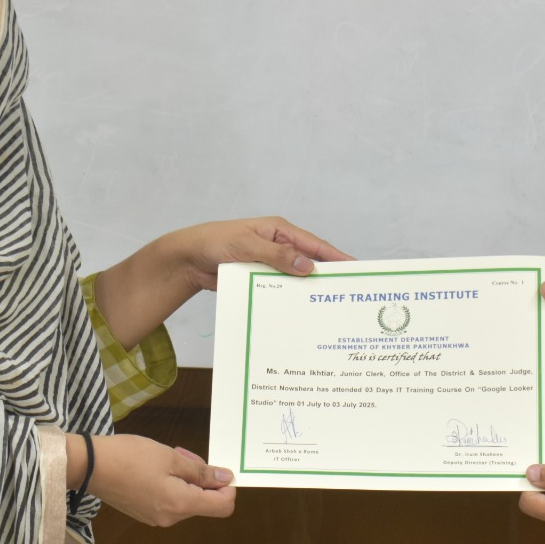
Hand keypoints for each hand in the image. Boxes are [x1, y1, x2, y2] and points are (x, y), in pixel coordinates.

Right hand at [83, 434, 236, 526]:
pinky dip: (172, 486)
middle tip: (185, 454)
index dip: (227, 487)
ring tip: (168, 457)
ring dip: (186, 480)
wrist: (89, 466)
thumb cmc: (131, 456)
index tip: (216, 467)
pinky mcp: (144, 514)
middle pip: (203, 503)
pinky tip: (156, 468)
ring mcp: (155, 519)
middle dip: (202, 479)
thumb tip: (226, 479)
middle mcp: (170, 519)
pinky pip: (169, 502)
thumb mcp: (171, 457)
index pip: (223, 507)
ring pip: (186, 501)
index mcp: (180, 505)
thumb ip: (201, 472)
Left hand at [161, 216, 351, 292]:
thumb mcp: (246, 245)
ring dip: (306, 291)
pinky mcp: (259, 279)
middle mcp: (279, 247)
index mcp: (279, 231)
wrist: (189, 259)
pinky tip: (298, 312)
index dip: (335, 256)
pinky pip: (279, 290)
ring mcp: (270, 265)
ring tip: (326, 308)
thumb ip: (276, 255)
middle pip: (308, 263)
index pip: (314, 244)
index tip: (355, 267)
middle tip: (346, 293)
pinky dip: (288, 299)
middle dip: (326, 276)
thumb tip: (307, 265)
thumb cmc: (216, 242)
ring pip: (294, 279)